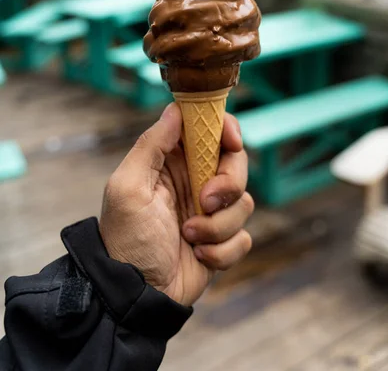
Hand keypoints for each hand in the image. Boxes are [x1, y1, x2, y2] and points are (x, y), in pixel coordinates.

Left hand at [99, 103, 253, 306]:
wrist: (136, 294)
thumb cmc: (126, 238)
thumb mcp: (128, 187)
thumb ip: (151, 145)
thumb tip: (175, 110)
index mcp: (172, 161)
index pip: (209, 130)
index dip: (226, 129)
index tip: (231, 141)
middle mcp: (195, 181)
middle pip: (236, 163)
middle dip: (228, 182)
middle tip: (206, 200)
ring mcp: (210, 211)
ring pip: (243, 202)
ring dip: (219, 224)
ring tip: (190, 236)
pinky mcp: (222, 240)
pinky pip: (244, 237)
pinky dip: (224, 250)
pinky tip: (199, 256)